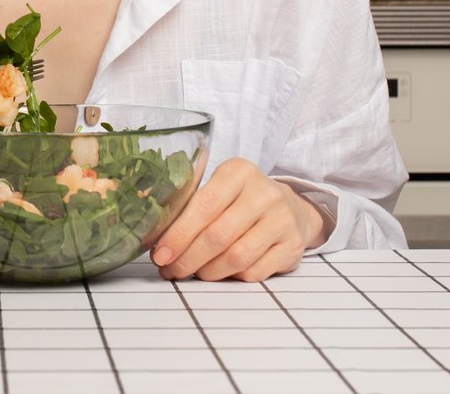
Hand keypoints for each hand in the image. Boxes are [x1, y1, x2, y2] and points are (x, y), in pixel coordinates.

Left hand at [151, 157, 330, 281]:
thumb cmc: (242, 201)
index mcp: (239, 172)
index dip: (179, 234)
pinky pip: (255, 272)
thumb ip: (193, 207)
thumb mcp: (221, 189)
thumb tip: (157, 242)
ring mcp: (282, 220)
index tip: (160, 254)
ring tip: (194, 273)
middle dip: (188, 258)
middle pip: (218, 235)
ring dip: (208, 272)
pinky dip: (232, 277)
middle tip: (171, 270)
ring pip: (237, 257)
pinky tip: (221, 273)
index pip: (205, 205)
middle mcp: (264, 193)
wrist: (291, 208)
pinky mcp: (292, 246)